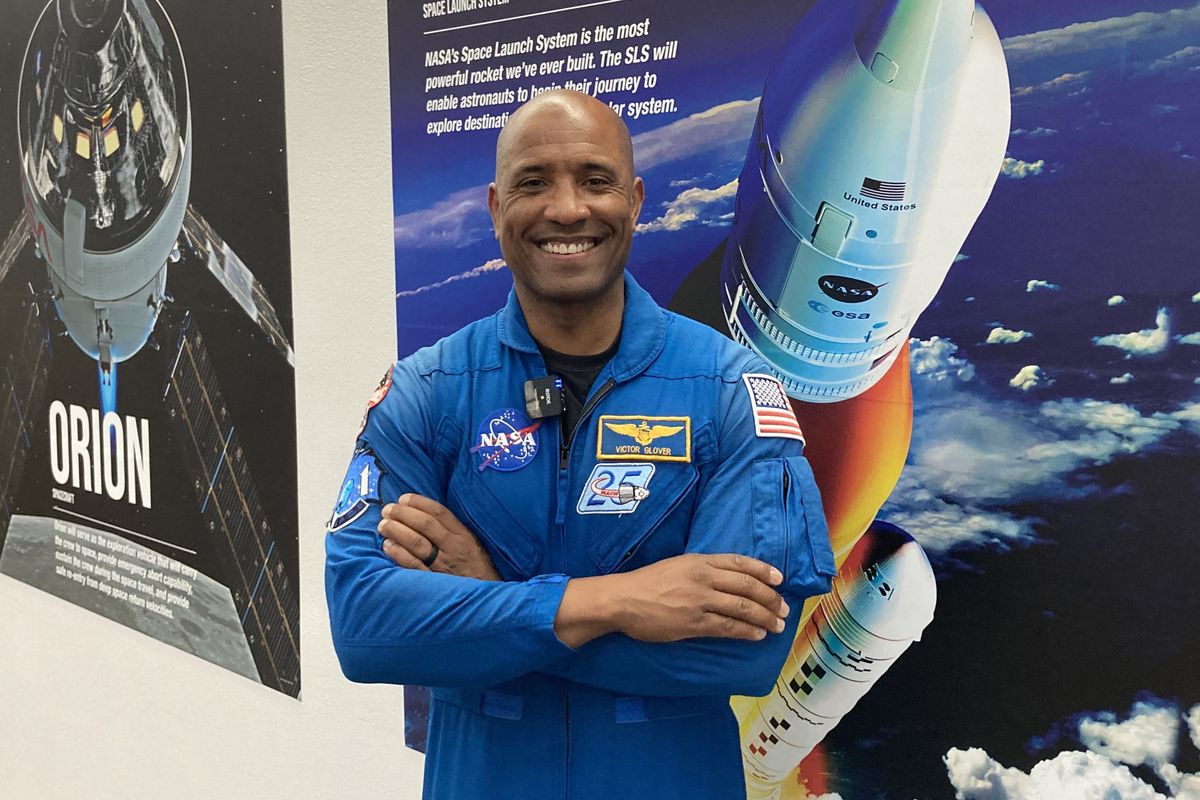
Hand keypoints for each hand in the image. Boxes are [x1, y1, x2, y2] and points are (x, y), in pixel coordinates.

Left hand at [377, 494, 500, 580]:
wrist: (487, 600)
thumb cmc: (476, 570)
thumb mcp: (473, 546)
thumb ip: (453, 531)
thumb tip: (424, 515)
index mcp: (464, 537)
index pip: (440, 513)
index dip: (419, 503)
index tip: (403, 498)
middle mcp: (454, 549)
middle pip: (425, 525)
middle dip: (403, 514)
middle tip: (388, 510)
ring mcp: (443, 566)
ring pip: (417, 543)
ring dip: (397, 531)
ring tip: (384, 525)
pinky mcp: (434, 582)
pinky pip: (413, 566)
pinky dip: (398, 554)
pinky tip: (387, 546)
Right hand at [554, 553, 788, 647]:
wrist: (622, 600)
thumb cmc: (647, 582)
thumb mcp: (677, 565)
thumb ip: (701, 570)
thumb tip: (726, 579)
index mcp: (699, 561)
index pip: (740, 563)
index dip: (763, 570)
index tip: (779, 579)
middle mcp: (703, 578)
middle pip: (747, 586)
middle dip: (770, 598)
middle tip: (783, 608)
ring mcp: (700, 601)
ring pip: (742, 607)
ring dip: (764, 617)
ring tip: (776, 625)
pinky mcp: (694, 623)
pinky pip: (727, 627)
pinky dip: (746, 630)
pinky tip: (757, 634)